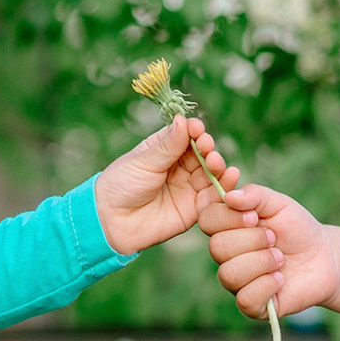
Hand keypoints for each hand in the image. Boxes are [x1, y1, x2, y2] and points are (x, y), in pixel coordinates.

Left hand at [93, 117, 238, 253]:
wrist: (109, 221)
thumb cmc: (120, 185)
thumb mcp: (143, 162)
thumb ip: (167, 146)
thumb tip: (184, 120)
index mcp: (165, 150)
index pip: (187, 136)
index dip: (195, 131)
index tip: (197, 129)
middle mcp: (180, 167)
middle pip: (203, 154)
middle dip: (208, 149)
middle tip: (207, 148)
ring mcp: (188, 188)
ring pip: (211, 174)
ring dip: (218, 166)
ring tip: (217, 163)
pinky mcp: (193, 209)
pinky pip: (212, 197)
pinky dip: (223, 188)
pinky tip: (230, 177)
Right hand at [199, 182, 339, 320]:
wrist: (324, 257)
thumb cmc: (297, 228)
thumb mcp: (279, 204)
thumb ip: (254, 195)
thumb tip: (229, 197)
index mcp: (227, 228)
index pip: (207, 220)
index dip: (228, 218)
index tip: (254, 217)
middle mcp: (227, 256)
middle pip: (217, 248)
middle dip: (252, 240)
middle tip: (274, 239)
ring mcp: (237, 282)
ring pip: (229, 274)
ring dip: (261, 262)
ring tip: (280, 259)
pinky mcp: (252, 304)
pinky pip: (245, 299)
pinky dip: (266, 285)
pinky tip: (281, 278)